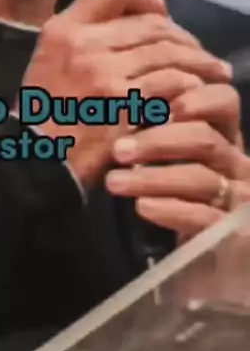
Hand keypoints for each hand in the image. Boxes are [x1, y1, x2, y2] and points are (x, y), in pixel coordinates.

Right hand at [17, 0, 231, 188]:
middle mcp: (83, 44)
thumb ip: (84, 37)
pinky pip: (170, 84)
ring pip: (167, 52)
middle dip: (182, 35)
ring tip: (210, 71)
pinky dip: (188, 86)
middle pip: (150, 23)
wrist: (35, 161)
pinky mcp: (123, 104)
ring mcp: (104, 74)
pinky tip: (194, 94)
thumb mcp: (47, 60)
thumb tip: (133, 23)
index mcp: (62, 29)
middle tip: (196, 51)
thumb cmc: (44, 114)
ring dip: (196, 61)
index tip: (161, 13)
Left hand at [106, 82, 249, 237]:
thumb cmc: (186, 194)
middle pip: (205, 138)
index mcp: (225, 135)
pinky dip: (171, 209)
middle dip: (158, 141)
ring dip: (153, 178)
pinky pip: (203, 217)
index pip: (225, 101)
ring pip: (201, 178)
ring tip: (114, 182)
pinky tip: (142, 207)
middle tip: (118, 150)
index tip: (158, 104)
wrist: (212, 252)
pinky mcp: (234, 233)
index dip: (197, 98)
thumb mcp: (175, 157)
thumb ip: (158, 130)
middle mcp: (237, 161)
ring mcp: (239, 197)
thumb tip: (119, 106)